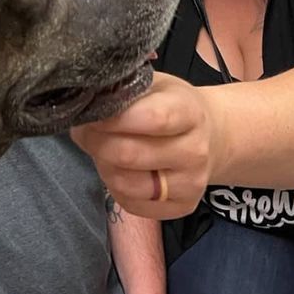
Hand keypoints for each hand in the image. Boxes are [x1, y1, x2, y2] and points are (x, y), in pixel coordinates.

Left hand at [72, 72, 228, 218]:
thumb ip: (125, 92)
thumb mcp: (154, 85)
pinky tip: (115, 168)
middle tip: (83, 129)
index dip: (112, 118)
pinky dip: (113, 186)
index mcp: (190, 112)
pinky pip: (130, 203)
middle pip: (129, 154)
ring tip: (98, 147)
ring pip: (125, 183)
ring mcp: (191, 184)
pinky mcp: (182, 208)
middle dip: (95, 141)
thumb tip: (87, 101)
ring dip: (101, 164)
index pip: (151, 119)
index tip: (90, 113)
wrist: (210, 136)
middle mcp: (195, 151)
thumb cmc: (171, 105)